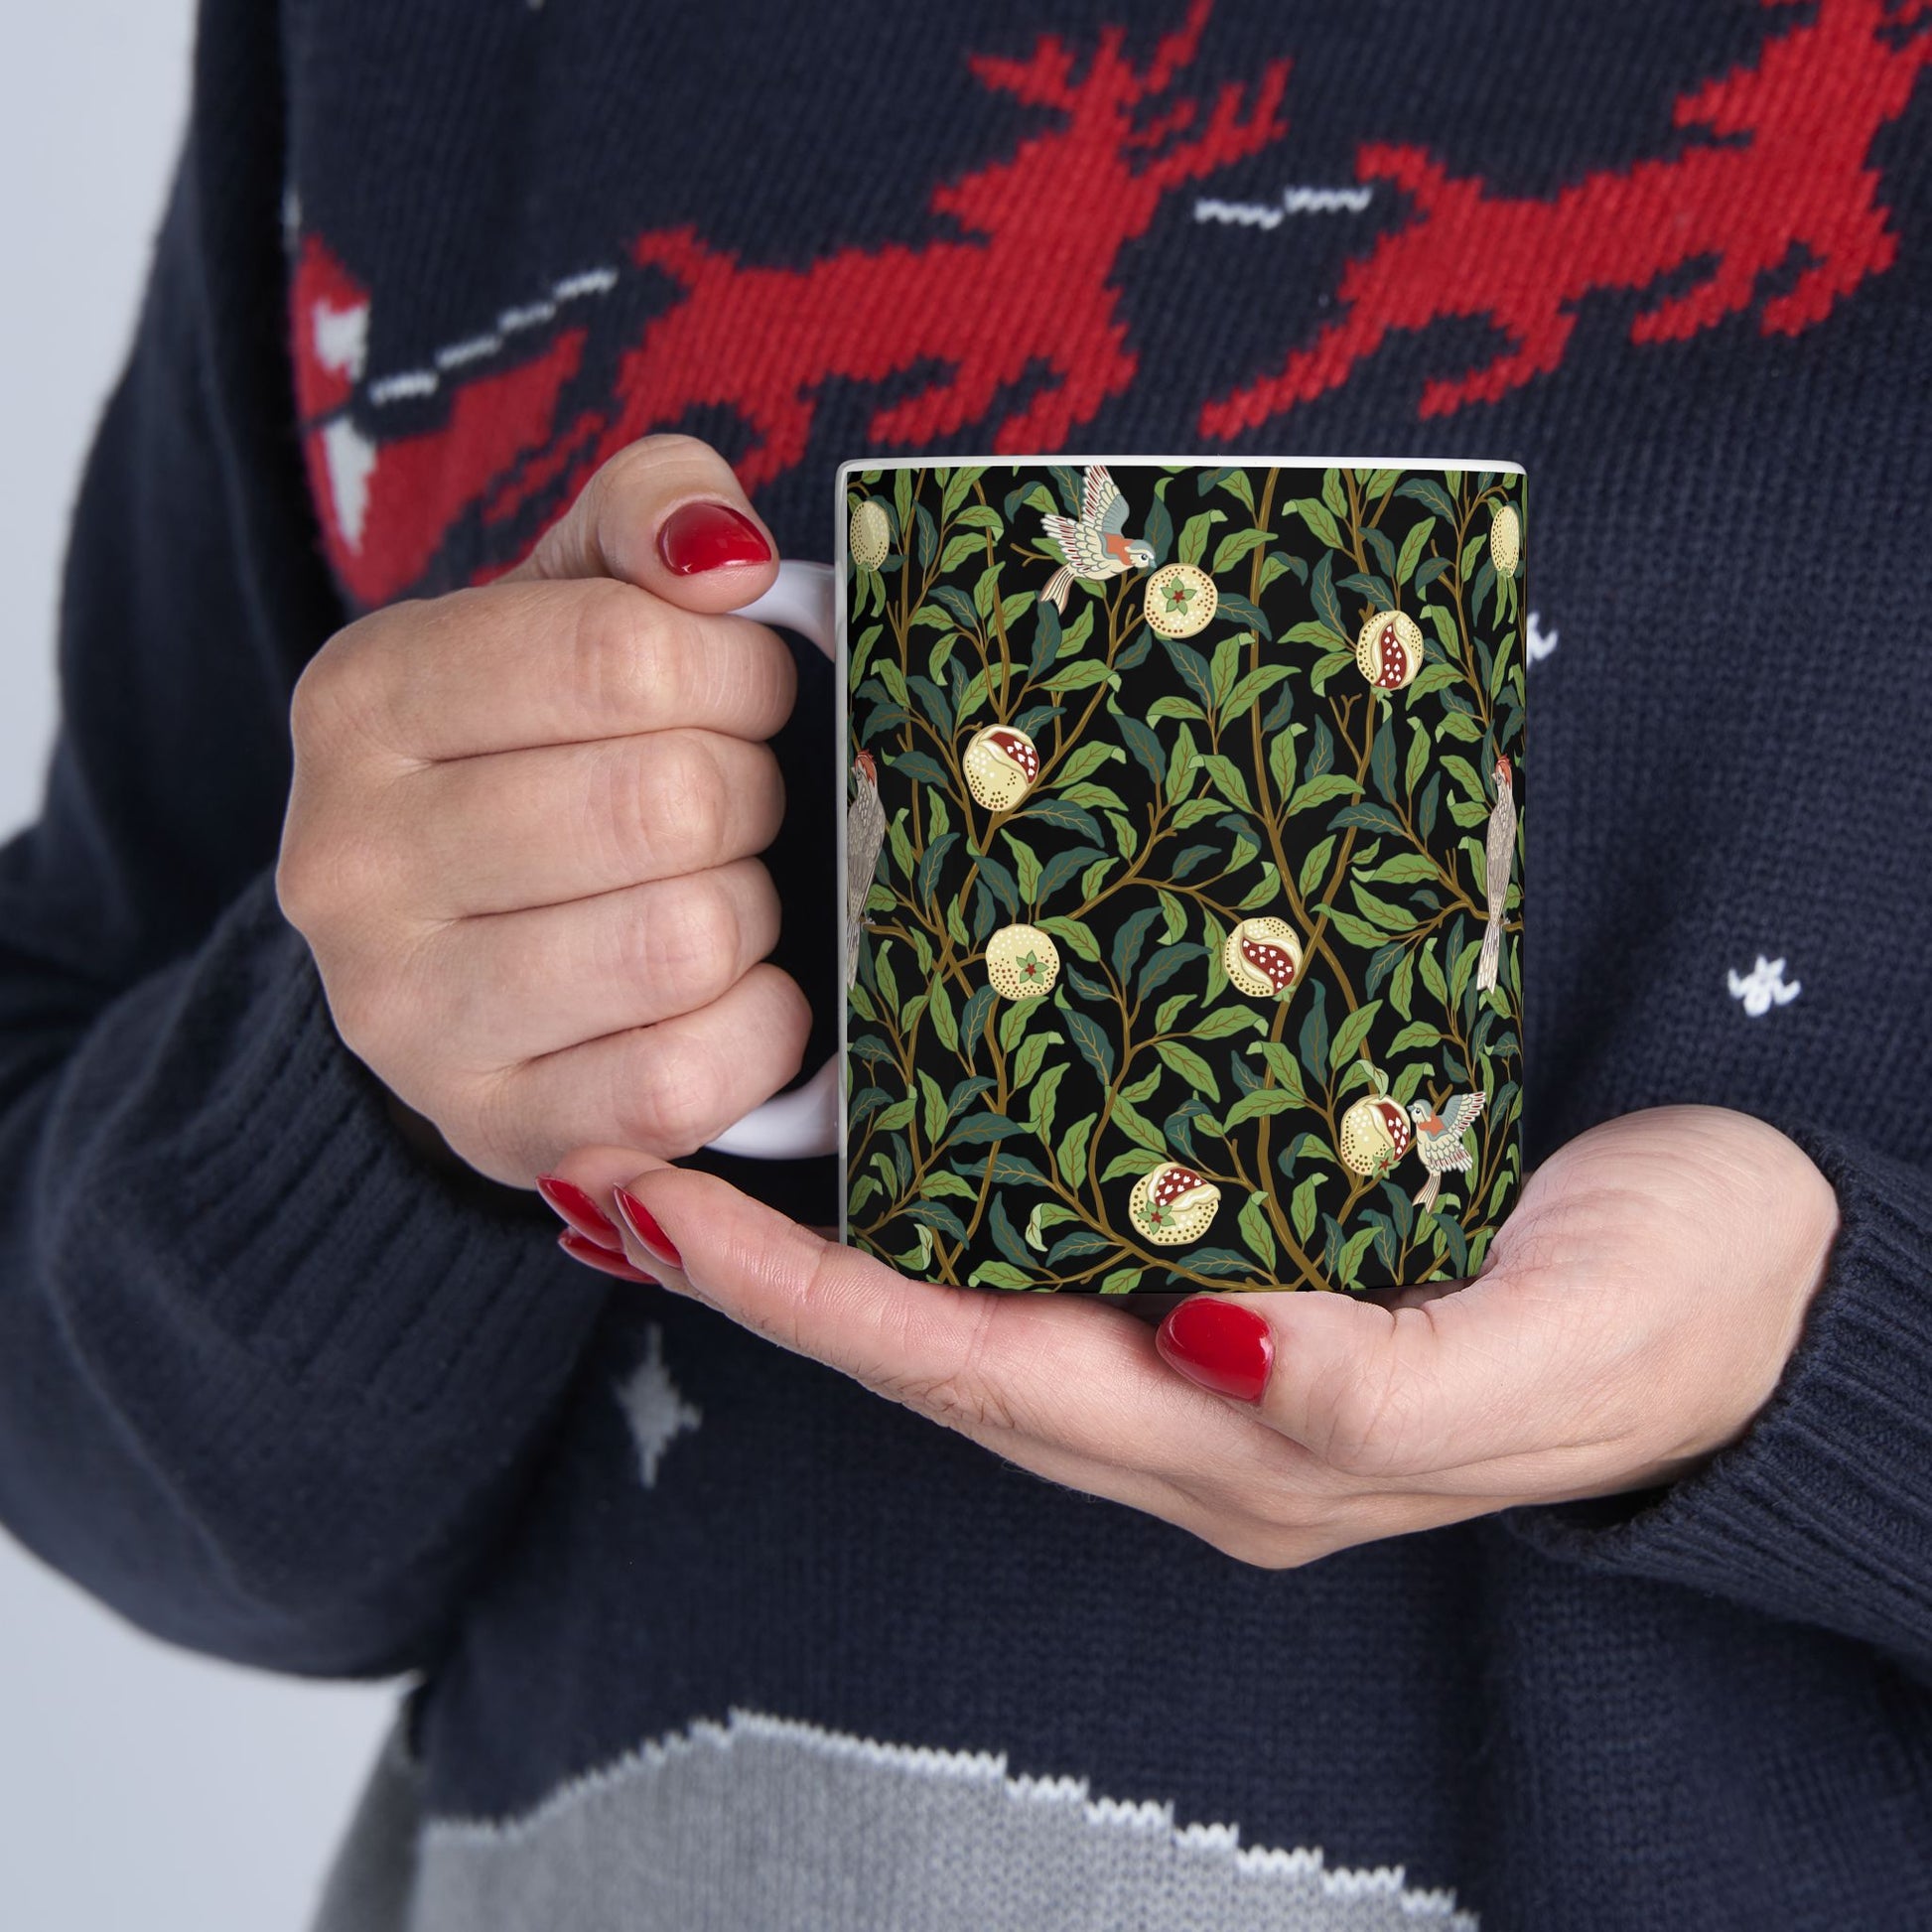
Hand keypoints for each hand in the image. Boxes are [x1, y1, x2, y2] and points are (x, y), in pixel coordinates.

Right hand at [277, 436, 807, 1186]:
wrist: (461, 947)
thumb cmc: (547, 751)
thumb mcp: (575, 597)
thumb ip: (651, 515)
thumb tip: (726, 557)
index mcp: (365, 698)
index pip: (622, 654)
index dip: (739, 673)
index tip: (749, 693)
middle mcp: (349, 862)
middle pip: (667, 803)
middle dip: (752, 795)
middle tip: (736, 803)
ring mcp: (405, 1016)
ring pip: (685, 941)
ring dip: (752, 912)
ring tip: (719, 892)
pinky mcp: (493, 1129)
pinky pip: (685, 1081)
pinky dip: (758, 1030)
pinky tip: (733, 993)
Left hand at [544, 1106, 1840, 1564]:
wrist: (1774, 1280)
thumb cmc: (1681, 1311)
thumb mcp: (1559, 1351)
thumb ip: (1387, 1384)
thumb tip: (1217, 1348)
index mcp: (1252, 1447)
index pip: (982, 1372)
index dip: (813, 1303)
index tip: (664, 1211)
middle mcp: (1200, 1408)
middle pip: (938, 1347)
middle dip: (770, 1276)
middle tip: (621, 1165)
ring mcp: (1218, 1345)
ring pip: (980, 1300)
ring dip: (835, 1243)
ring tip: (704, 1149)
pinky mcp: (1252, 1266)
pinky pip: (1060, 1241)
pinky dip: (952, 1199)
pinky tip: (900, 1134)